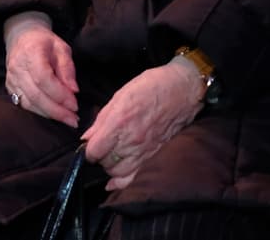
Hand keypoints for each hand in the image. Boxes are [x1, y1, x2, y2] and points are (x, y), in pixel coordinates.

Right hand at [3, 12, 79, 126]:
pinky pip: (24, 104)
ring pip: (29, 103)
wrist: (22, 37)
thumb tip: (73, 90)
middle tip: (74, 119)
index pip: (43, 78)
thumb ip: (67, 68)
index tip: (75, 104)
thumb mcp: (61, 48)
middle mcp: (17, 67)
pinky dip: (39, 112)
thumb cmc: (44, 42)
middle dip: (57, 110)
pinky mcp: (9, 87)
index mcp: (31, 52)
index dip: (60, 94)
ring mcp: (11, 78)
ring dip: (49, 114)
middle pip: (35, 95)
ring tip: (67, 119)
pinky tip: (52, 115)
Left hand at [83, 57, 203, 189]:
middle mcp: (131, 140)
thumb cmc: (150, 87)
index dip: (87, 150)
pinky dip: (123, 182)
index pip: (94, 150)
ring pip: (118, 173)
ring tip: (111, 158)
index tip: (89, 146)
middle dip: (99, 158)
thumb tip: (87, 138)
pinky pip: (136, 177)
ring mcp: (145, 150)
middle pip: (105, 163)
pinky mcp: (156, 155)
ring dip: (111, 167)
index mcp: (119, 122)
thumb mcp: (119, 96)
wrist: (182, 90)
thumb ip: (101, 119)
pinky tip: (115, 180)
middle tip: (101, 150)